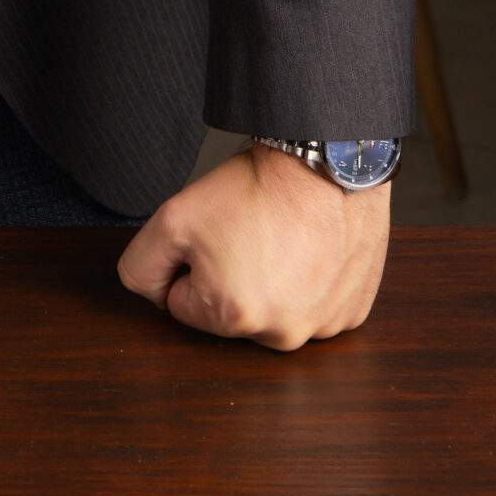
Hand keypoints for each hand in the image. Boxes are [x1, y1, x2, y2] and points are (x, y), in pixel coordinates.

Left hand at [116, 141, 389, 350]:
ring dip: (274, 280)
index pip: (184, 304)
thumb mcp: (171, 219)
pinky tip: (311, 247)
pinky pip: (318, 304)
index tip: (213, 234)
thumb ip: (141, 266)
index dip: (191, 262)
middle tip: (247, 232)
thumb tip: (151, 293)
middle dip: (231, 276)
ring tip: (281, 236)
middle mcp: (284, 334)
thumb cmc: (257, 187)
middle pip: (232, 311)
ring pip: (276, 310)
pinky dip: (312, 281)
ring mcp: (325, 325)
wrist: (324, 161)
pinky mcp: (354, 310)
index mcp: (235, 318)